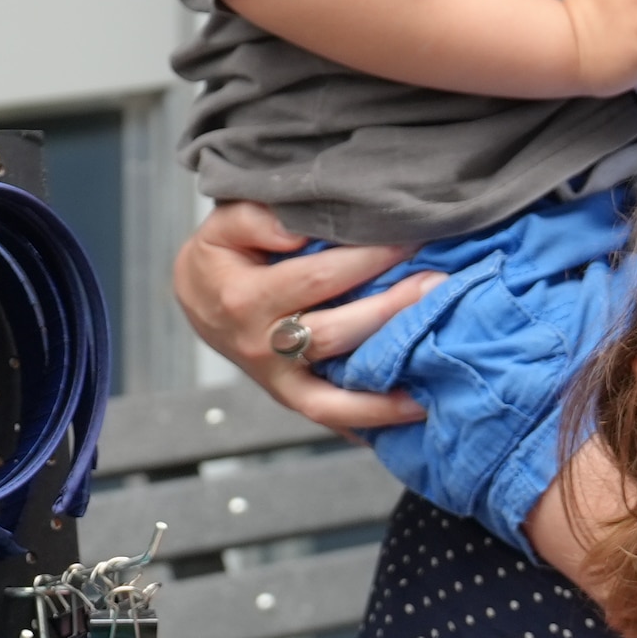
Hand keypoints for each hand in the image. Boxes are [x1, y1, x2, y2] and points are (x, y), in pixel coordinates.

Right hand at [169, 198, 432, 433]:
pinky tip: (414, 410)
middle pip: (336, 333)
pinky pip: (333, 416)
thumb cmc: (221, 256)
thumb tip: (298, 232)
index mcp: (244, 298)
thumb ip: (255, 218)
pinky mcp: (290, 397)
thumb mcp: (224, 224)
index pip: (317, 278)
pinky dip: (371, 419)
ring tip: (440, 357)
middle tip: (440, 285)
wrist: (196, 300)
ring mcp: (276, 379)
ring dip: (390, 377)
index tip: (409, 239)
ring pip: (336, 391)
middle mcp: (260, 346)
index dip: (367, 259)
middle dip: (392, 309)